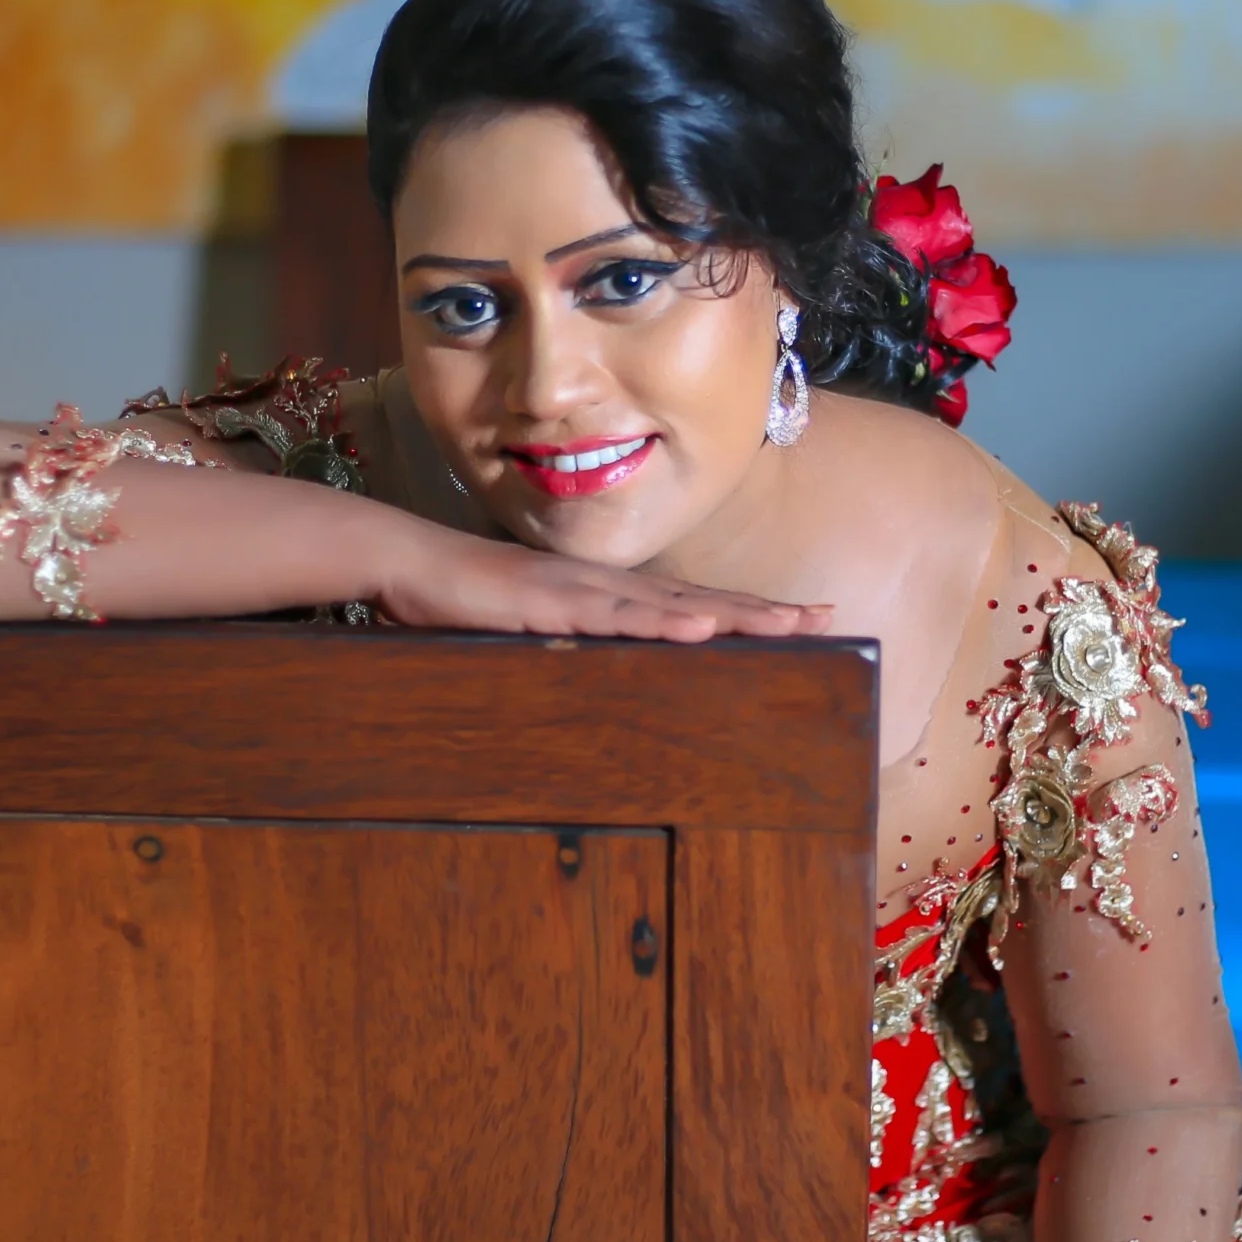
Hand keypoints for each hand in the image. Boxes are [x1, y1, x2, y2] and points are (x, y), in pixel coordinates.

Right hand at [375, 523, 832, 640]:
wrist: (411, 564)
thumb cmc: (465, 603)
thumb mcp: (531, 633)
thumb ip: (571, 648)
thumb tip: (605, 676)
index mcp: (608, 596)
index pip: (692, 606)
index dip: (748, 614)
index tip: (803, 621)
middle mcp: (608, 587)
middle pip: (702, 602)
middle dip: (766, 613)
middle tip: (830, 619)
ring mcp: (583, 591)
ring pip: (675, 607)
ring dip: (735, 616)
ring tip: (791, 626)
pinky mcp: (552, 603)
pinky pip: (616, 616)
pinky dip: (662, 623)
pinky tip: (702, 629)